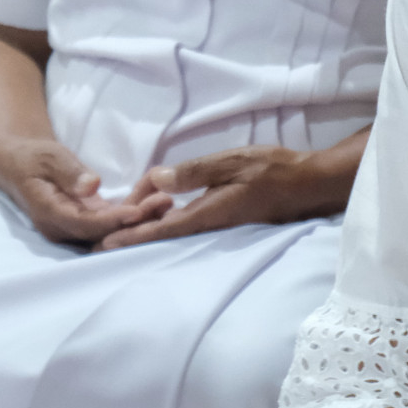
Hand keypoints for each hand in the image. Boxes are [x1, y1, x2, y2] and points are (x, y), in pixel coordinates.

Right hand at [0, 136, 168, 243]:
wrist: (21, 165)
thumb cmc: (32, 158)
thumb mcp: (47, 156)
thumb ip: (68, 172)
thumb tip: (92, 186)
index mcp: (49, 214)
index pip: (84, 224)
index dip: (112, 220)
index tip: (138, 211)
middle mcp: (64, 229)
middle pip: (103, 235)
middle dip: (135, 223)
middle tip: (165, 202)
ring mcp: (77, 229)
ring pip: (112, 231)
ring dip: (140, 218)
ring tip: (168, 200)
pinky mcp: (89, 222)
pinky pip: (114, 221)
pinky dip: (135, 209)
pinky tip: (157, 195)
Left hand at [94, 144, 351, 250]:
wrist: (310, 184)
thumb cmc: (274, 170)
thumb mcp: (233, 162)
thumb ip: (195, 172)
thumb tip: (157, 179)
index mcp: (208, 213)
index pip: (161, 230)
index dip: (131, 236)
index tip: (104, 245)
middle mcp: (210, 225)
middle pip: (163, 234)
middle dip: (131, 236)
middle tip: (98, 240)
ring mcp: (219, 224)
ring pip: (174, 230)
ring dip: (148, 228)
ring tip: (120, 227)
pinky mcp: (225, 219)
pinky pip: (188, 224)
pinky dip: (168, 220)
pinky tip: (159, 213)